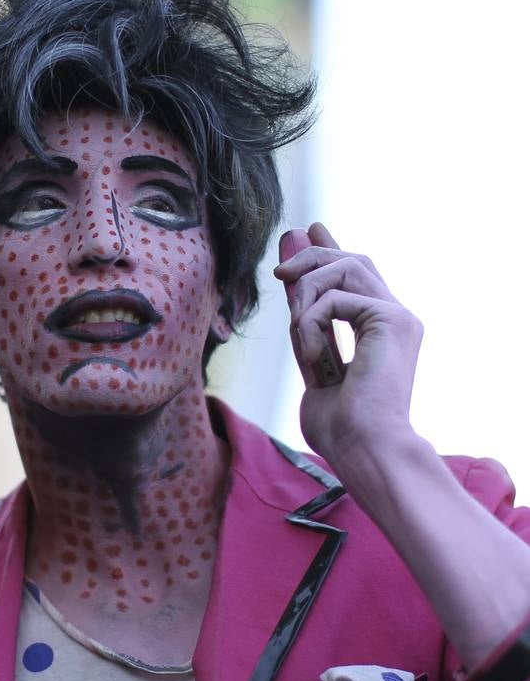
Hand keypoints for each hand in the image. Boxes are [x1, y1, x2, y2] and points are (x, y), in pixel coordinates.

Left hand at [273, 223, 422, 463]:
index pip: (356, 276)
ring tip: (298, 329)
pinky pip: (335, 298)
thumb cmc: (341, 427)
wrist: (365, 449)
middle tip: (281, 271)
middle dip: (312, 255)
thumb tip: (292, 287)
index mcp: (379, 330)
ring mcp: (398, 315)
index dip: (331, 250)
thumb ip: (307, 324)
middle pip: (352, 259)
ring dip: (307, 292)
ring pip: (345, 265)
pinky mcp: (393, 318)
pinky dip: (312, 323)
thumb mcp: (312, 363)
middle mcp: (395, 317)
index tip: (310, 231)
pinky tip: (313, 356)